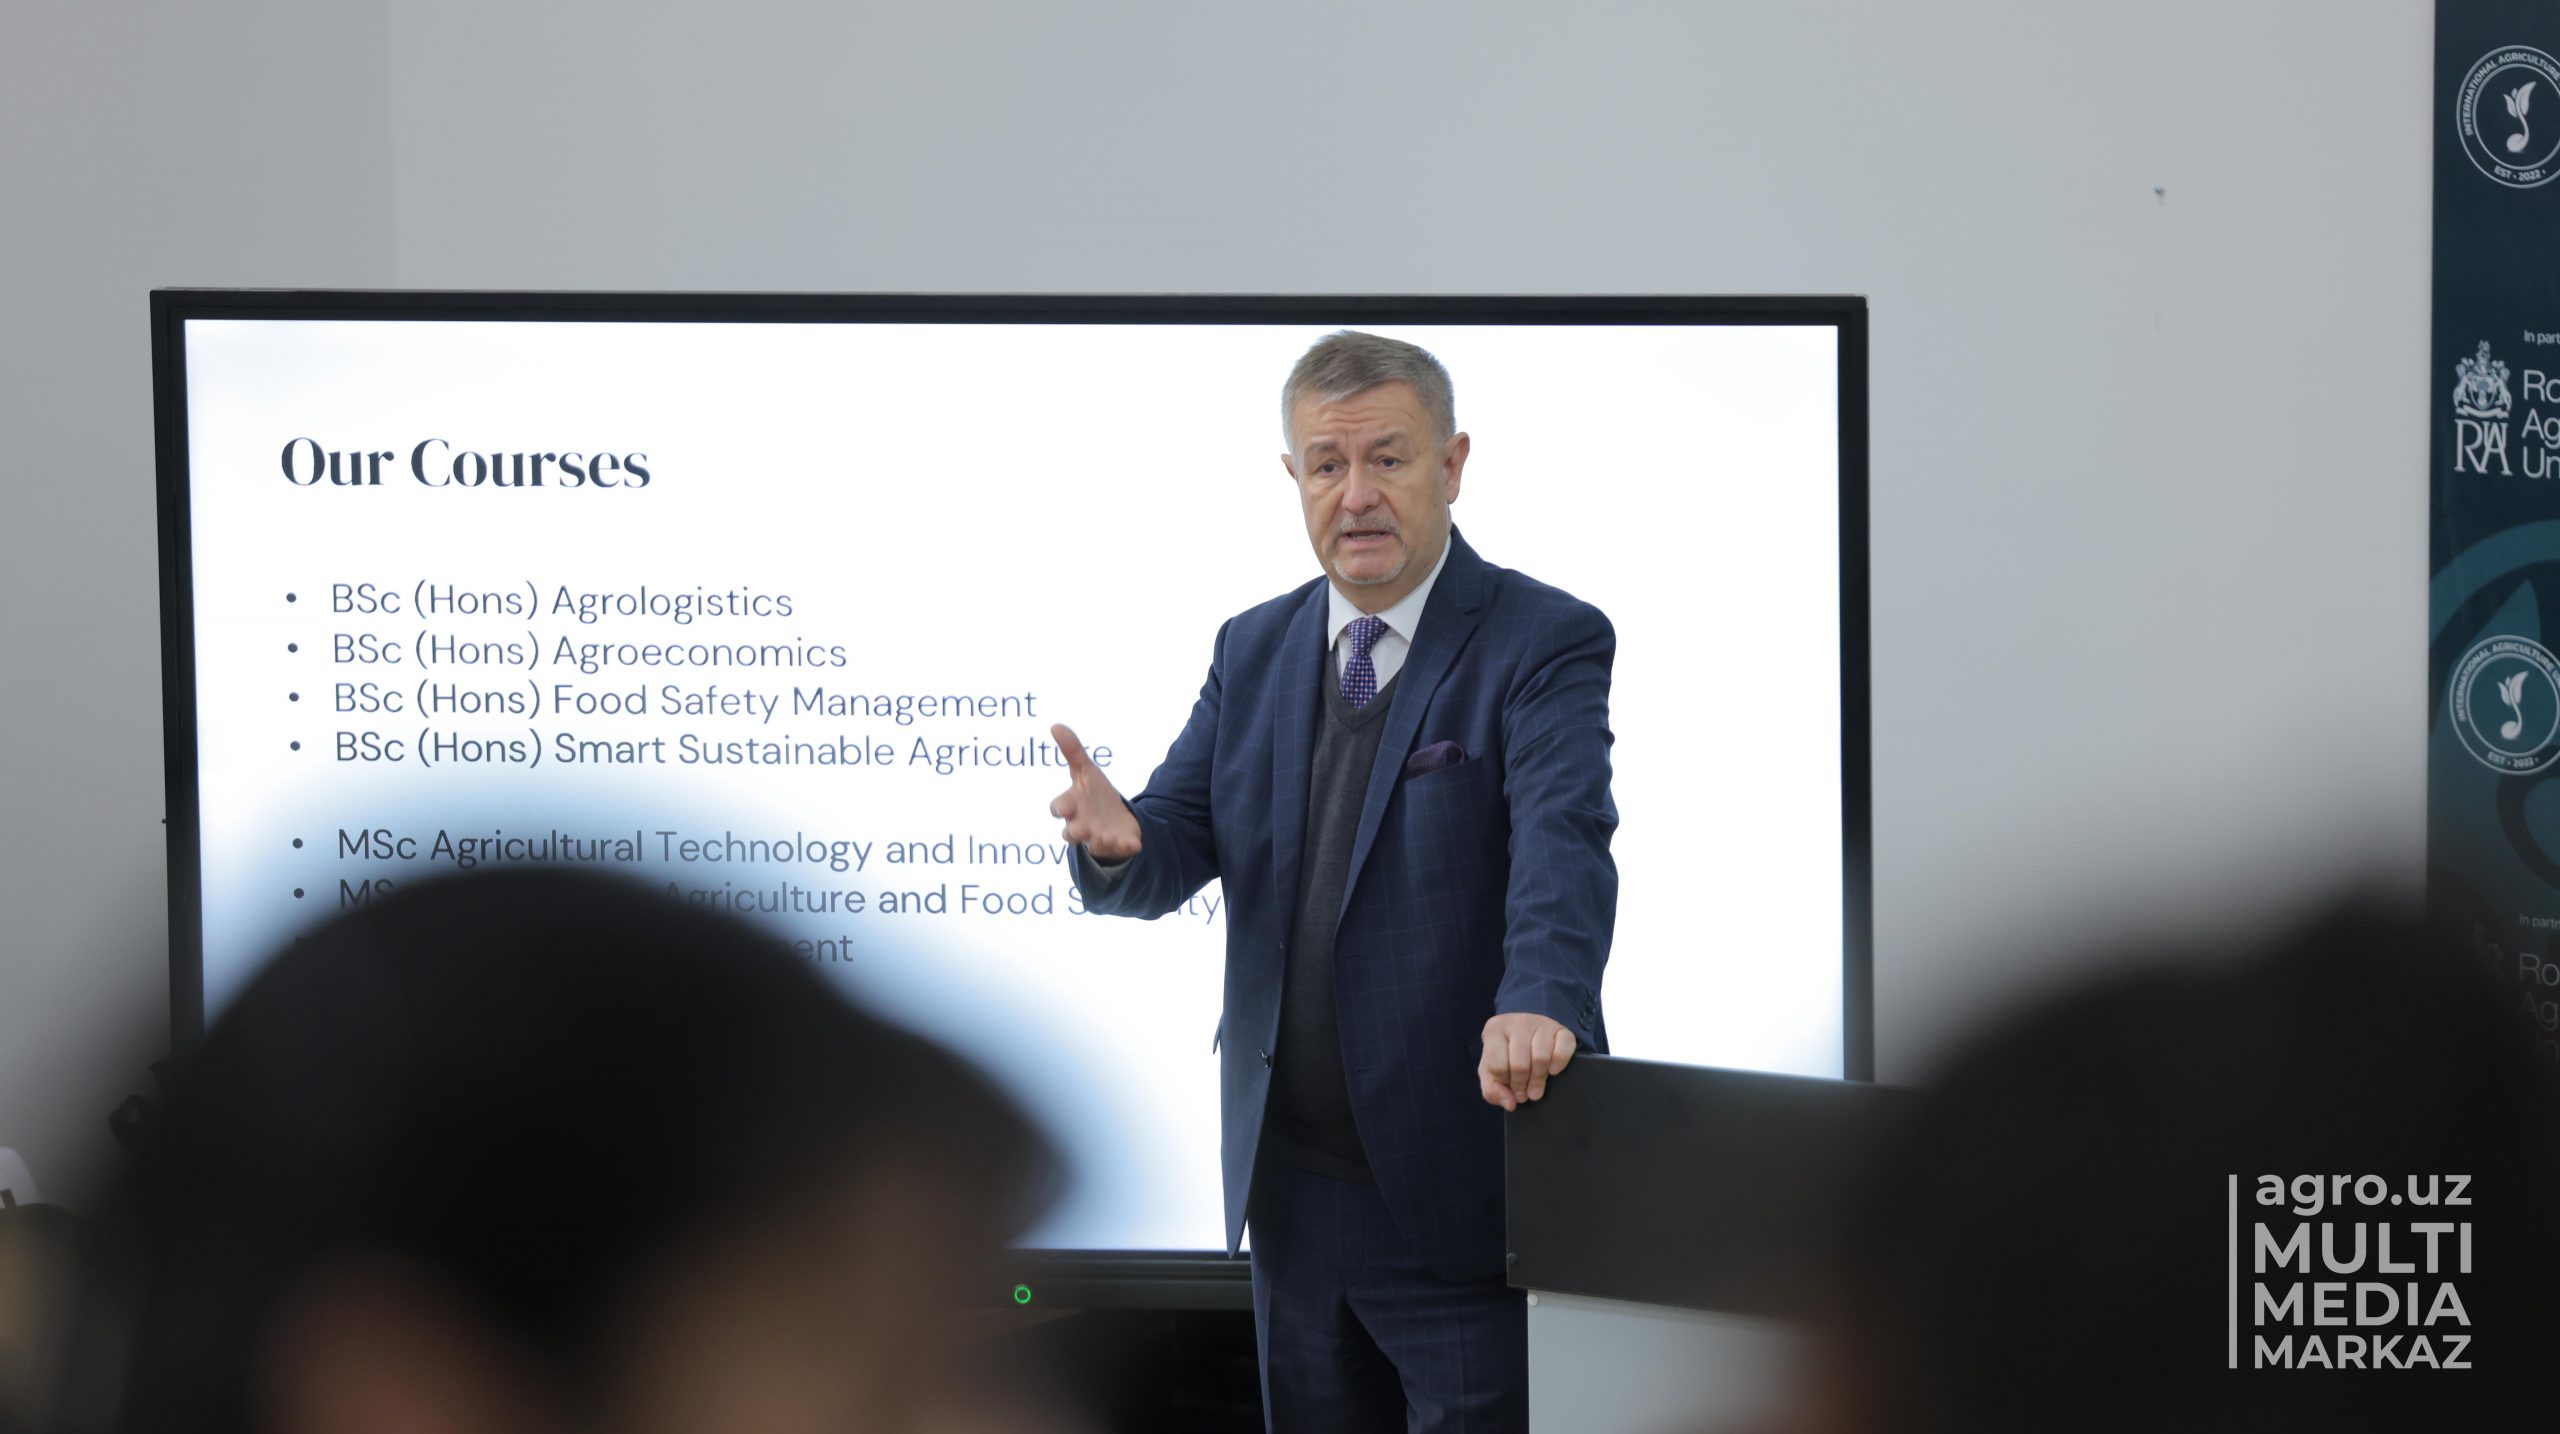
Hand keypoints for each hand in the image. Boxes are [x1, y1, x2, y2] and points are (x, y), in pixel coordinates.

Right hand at [1048, 723, 1141, 860]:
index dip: (1060, 808)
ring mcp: (1099, 837)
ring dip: (1101, 840)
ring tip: (1108, 835)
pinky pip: (1121, 849)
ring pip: (1095, 844)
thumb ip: (1072, 751)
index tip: (1063, 808)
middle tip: (1081, 829)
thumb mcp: (1085, 771)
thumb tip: (1055, 725)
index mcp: (1072, 807)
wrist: (1114, 817)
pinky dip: (1126, 846)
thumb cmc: (1093, 794)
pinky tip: (1134, 843)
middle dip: (1075, 831)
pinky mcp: (1118, 844)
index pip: (1059, 808)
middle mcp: (1081, 825)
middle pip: (1072, 833)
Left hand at [1478, 1012, 1576, 1111]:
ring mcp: (1541, 1023)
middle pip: (1520, 1064)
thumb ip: (1492, 1090)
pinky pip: (1563, 1049)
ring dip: (1539, 1079)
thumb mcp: (1491, 1071)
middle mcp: (1517, 1022)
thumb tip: (1510, 1104)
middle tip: (1526, 1094)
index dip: (1505, 1082)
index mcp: (1494, 1030)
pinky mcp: (1562, 1029)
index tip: (1511, 1088)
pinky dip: (1559, 1064)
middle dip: (1522, 1085)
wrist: (1528, 1032)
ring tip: (1536, 1088)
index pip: (1497, 1065)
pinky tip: (1553, 1071)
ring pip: (1541, 1058)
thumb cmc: (1506, 1054)